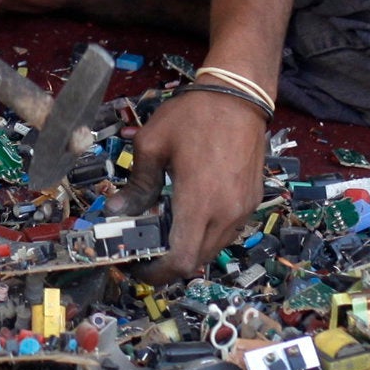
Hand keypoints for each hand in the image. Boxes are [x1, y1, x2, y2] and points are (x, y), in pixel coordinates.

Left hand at [131, 88, 270, 280]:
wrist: (239, 96)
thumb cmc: (194, 115)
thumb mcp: (152, 144)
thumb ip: (137, 183)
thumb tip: (117, 210)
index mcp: (199, 202)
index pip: (180, 261)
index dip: (156, 273)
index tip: (137, 266)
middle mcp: (225, 213)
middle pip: (195, 261)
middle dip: (168, 263)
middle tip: (146, 248)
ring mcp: (242, 209)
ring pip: (213, 249)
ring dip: (189, 249)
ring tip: (166, 230)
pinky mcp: (252, 201)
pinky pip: (227, 232)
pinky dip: (206, 234)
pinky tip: (190, 214)